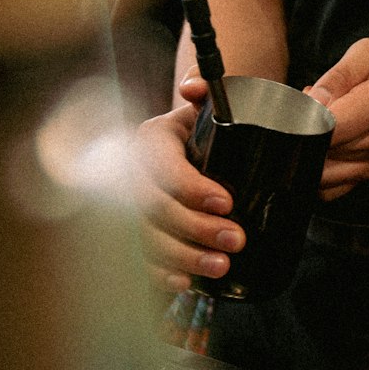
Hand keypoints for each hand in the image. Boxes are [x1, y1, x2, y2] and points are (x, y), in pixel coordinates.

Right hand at [134, 73, 244, 293]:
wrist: (197, 149)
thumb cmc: (209, 131)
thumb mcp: (212, 106)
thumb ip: (210, 91)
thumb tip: (193, 87)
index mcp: (152, 140)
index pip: (161, 165)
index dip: (191, 188)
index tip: (227, 202)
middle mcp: (133, 173)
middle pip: (151, 207)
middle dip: (194, 227)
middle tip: (237, 239)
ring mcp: (131, 208)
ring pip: (145, 238)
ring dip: (183, 257)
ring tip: (222, 266)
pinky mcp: (137, 236)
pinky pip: (139, 261)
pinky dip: (161, 274)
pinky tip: (186, 282)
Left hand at [306, 39, 368, 199]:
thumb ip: (337, 75)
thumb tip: (312, 100)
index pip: (328, 126)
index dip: (305, 119)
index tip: (303, 106)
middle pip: (321, 150)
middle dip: (305, 133)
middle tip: (312, 111)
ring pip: (322, 172)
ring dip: (311, 152)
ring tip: (323, 127)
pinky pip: (332, 188)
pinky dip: (319, 172)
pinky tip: (326, 149)